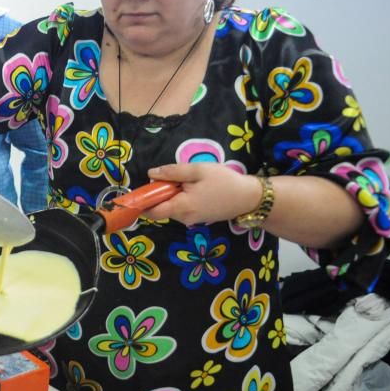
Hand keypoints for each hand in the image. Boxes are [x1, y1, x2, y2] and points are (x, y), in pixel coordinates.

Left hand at [146, 163, 263, 225]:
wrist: (249, 197)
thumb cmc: (224, 181)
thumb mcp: (197, 170)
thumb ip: (172, 172)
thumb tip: (151, 174)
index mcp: (181, 207)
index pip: (152, 212)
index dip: (142, 202)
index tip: (140, 190)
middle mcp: (184, 218)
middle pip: (160, 209)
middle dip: (159, 194)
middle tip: (169, 178)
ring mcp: (191, 220)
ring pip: (171, 208)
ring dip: (171, 196)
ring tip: (186, 181)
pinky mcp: (198, 218)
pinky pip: (182, 209)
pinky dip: (180, 199)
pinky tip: (193, 188)